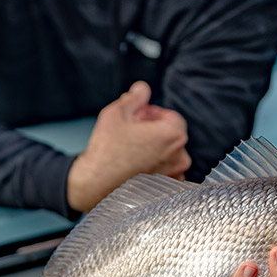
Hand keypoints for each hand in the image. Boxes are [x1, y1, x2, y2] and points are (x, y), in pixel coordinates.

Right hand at [67, 81, 191, 212]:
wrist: (96, 183)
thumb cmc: (107, 150)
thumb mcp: (117, 112)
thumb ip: (135, 97)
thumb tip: (142, 88)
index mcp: (173, 134)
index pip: (171, 117)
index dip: (152, 114)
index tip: (137, 117)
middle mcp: (180, 156)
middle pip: (171, 135)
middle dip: (154, 130)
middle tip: (131, 131)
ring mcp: (175, 174)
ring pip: (169, 153)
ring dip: (155, 148)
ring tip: (132, 148)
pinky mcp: (166, 189)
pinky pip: (167, 171)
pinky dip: (155, 165)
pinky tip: (135, 164)